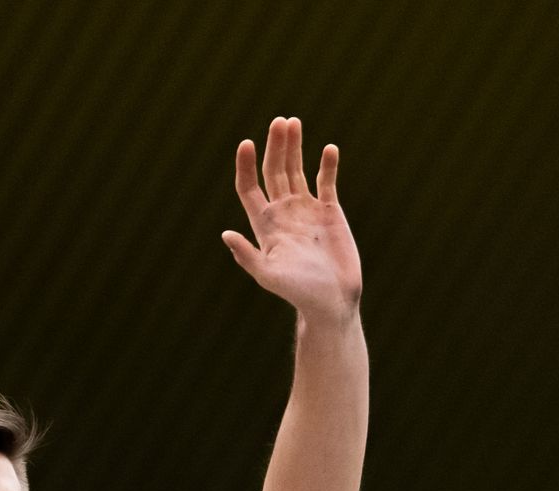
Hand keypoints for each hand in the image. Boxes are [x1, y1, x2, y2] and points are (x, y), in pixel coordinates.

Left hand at [222, 116, 361, 321]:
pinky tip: (329, 149)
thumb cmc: (299, 293)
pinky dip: (328, 165)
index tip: (247, 144)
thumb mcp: (268, 276)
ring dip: (294, 147)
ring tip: (293, 123)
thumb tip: (226, 234)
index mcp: (265, 224)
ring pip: (296, 170)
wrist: (332, 301)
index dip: (246, 166)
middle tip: (279, 122)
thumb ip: (247, 255)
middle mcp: (283, 212)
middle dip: (275, 147)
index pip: (249, 188)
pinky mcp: (329, 211)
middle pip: (274, 172)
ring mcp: (306, 210)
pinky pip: (326, 181)